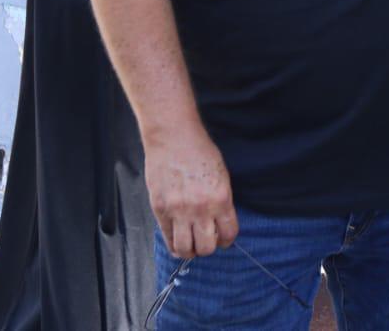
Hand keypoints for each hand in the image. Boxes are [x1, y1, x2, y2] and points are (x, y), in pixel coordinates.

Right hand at [144, 129, 237, 258]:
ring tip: (190, 243)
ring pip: (186, 249)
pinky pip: (168, 238)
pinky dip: (174, 245)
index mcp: (221, 198)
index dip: (226, 240)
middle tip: (205, 240)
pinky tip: (177, 241)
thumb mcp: (221, 175)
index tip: (222, 238)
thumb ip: (221, 201)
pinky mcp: (160, 209)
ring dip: (190, 250)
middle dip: (208, 247)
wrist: (173, 137)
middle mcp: (200, 208)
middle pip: (207, 247)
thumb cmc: (199, 151)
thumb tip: (219, 224)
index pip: (228, 233)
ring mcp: (178, 211)